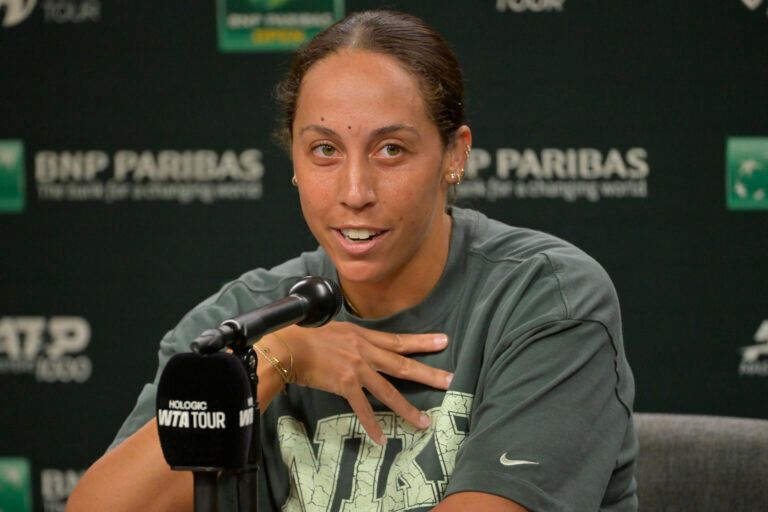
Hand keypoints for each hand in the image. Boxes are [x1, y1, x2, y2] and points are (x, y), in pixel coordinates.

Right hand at [277, 321, 451, 444]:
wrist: (289, 346)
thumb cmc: (306, 335)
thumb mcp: (337, 329)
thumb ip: (354, 338)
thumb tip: (361, 342)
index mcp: (364, 336)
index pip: (398, 340)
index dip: (422, 341)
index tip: (443, 341)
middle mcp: (365, 351)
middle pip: (402, 364)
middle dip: (427, 373)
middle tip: (449, 380)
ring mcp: (357, 368)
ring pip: (388, 390)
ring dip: (407, 408)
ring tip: (423, 421)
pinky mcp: (345, 384)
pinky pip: (362, 408)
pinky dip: (372, 424)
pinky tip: (382, 437)